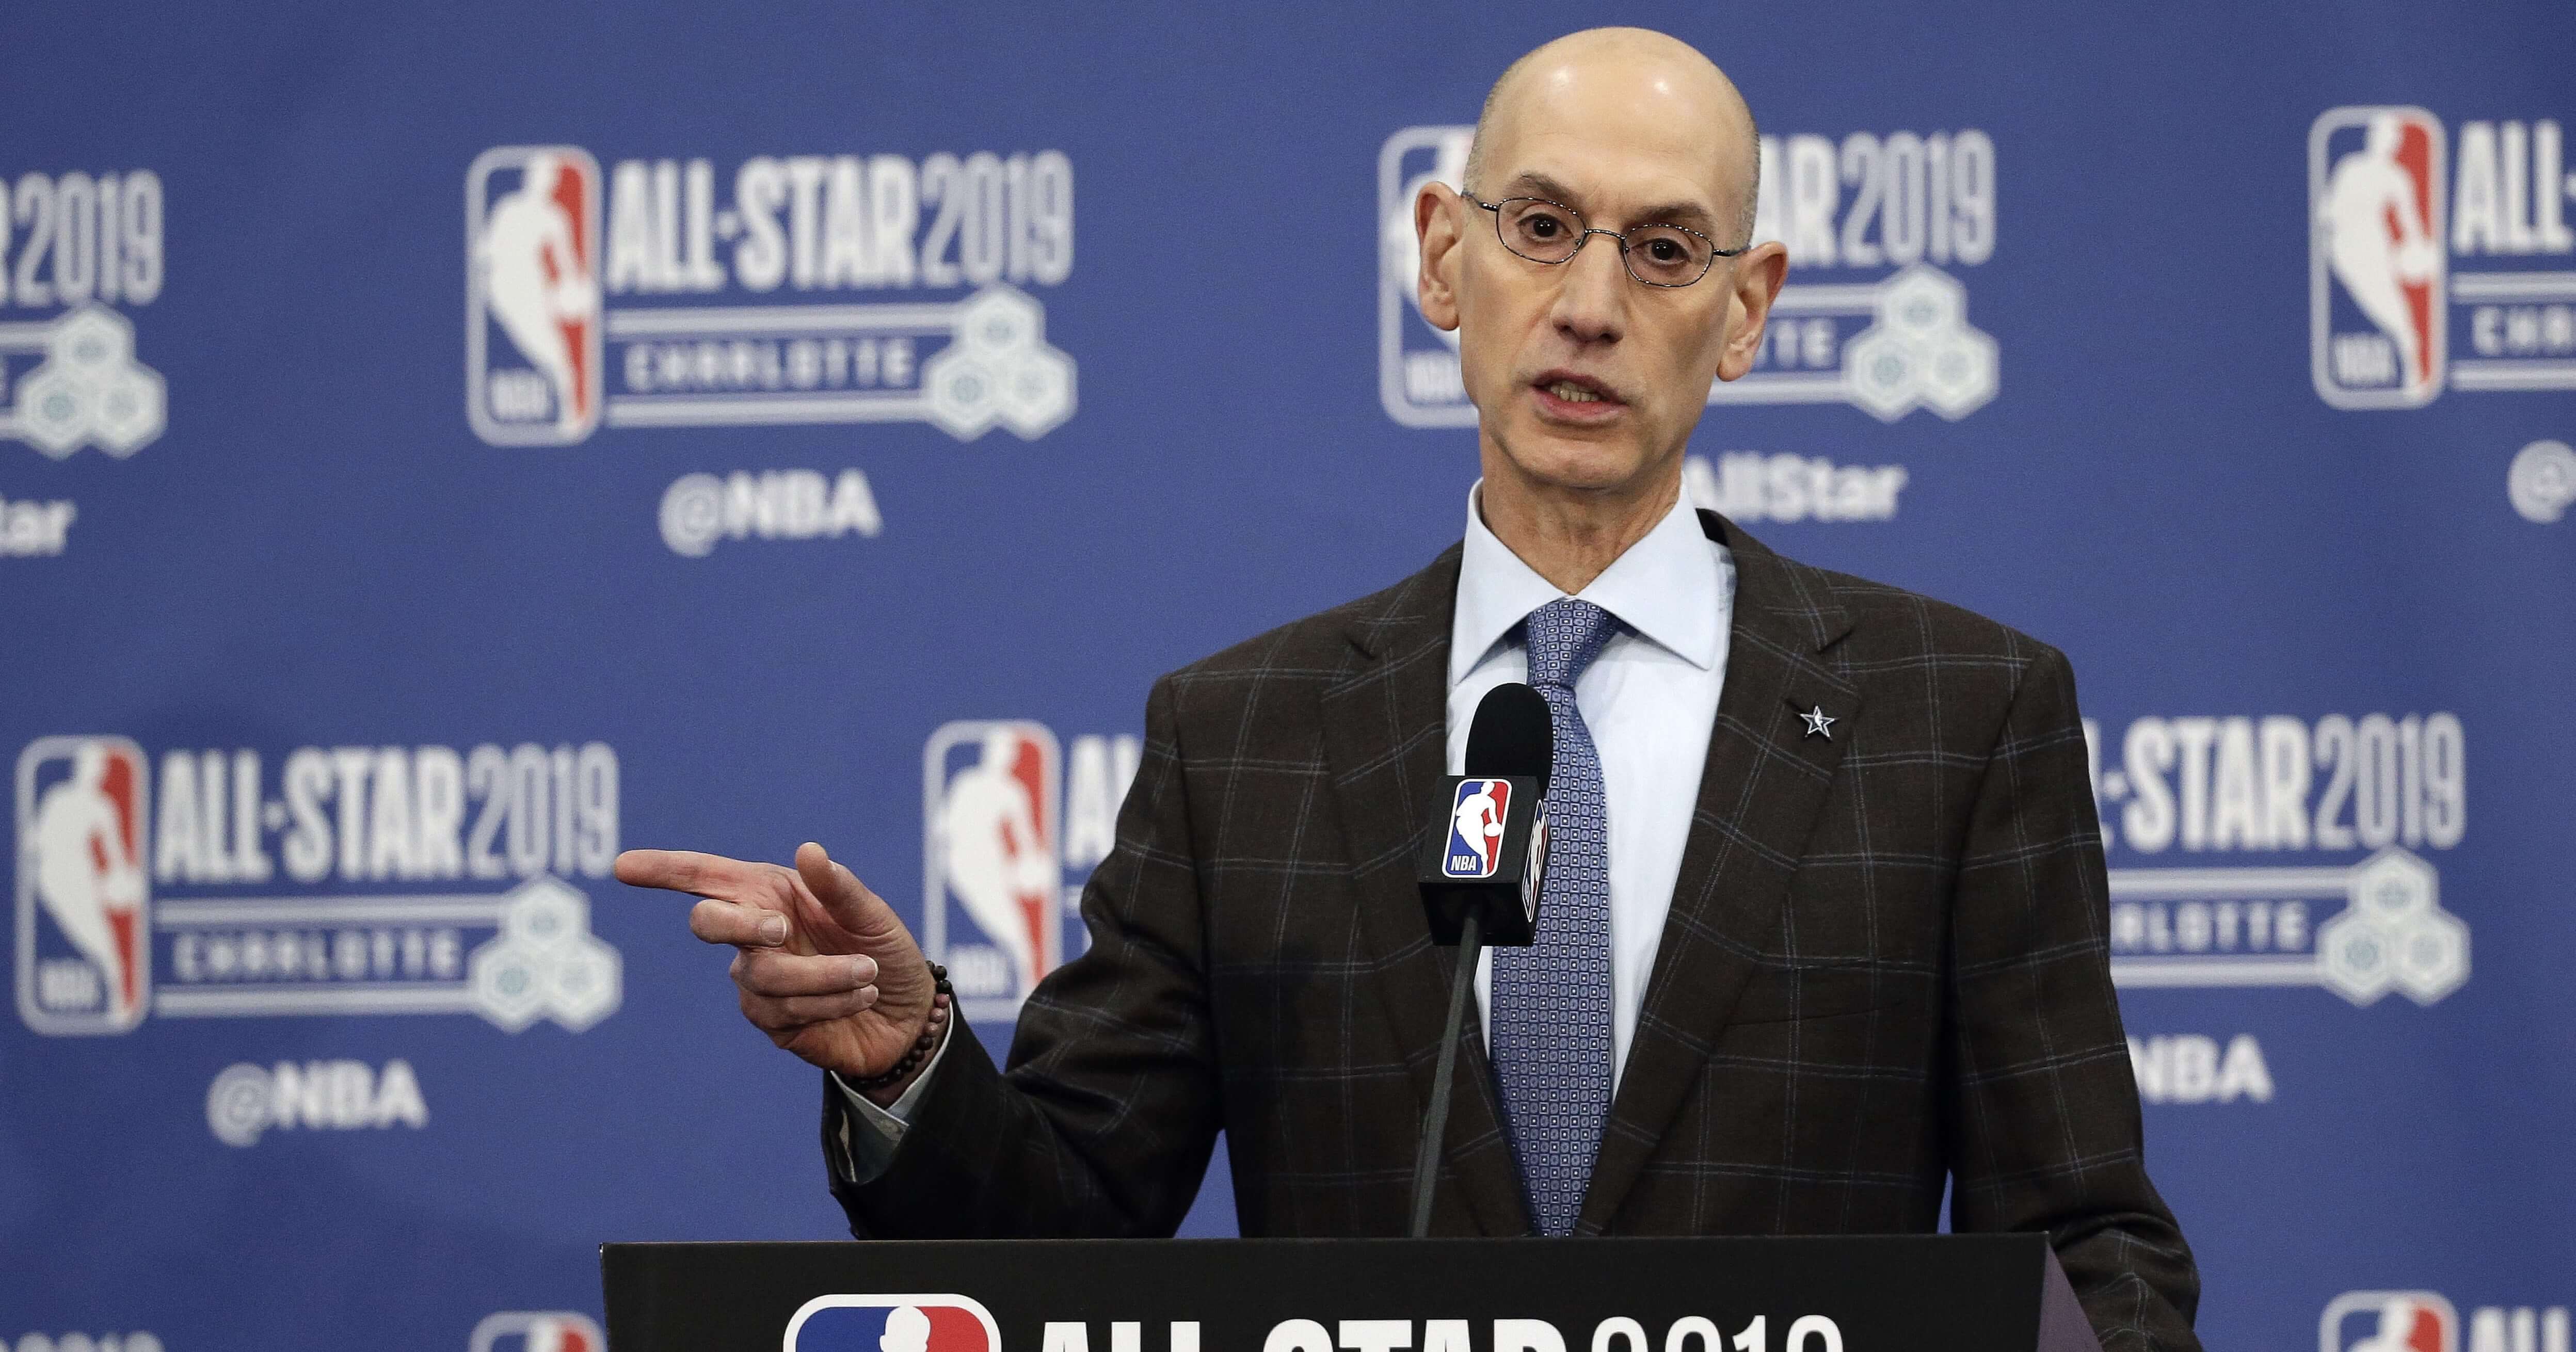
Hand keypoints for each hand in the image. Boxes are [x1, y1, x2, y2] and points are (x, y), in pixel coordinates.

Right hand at [614, 842, 938, 1097]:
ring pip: (761, 975)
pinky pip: (783, 1010)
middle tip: (782, 928)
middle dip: (739, 924)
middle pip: (708, 923)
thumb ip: (841, 887)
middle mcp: (755, 933)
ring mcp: (757, 979)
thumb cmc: (889, 952)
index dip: (663, 871)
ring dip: (823, 976)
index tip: (622, 866)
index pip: (706, 877)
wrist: (909, 1016)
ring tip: (867, 973)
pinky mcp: (771, 1021)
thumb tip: (808, 850)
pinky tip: (859, 997)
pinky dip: (830, 1001)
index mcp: (771, 894)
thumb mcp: (875, 915)